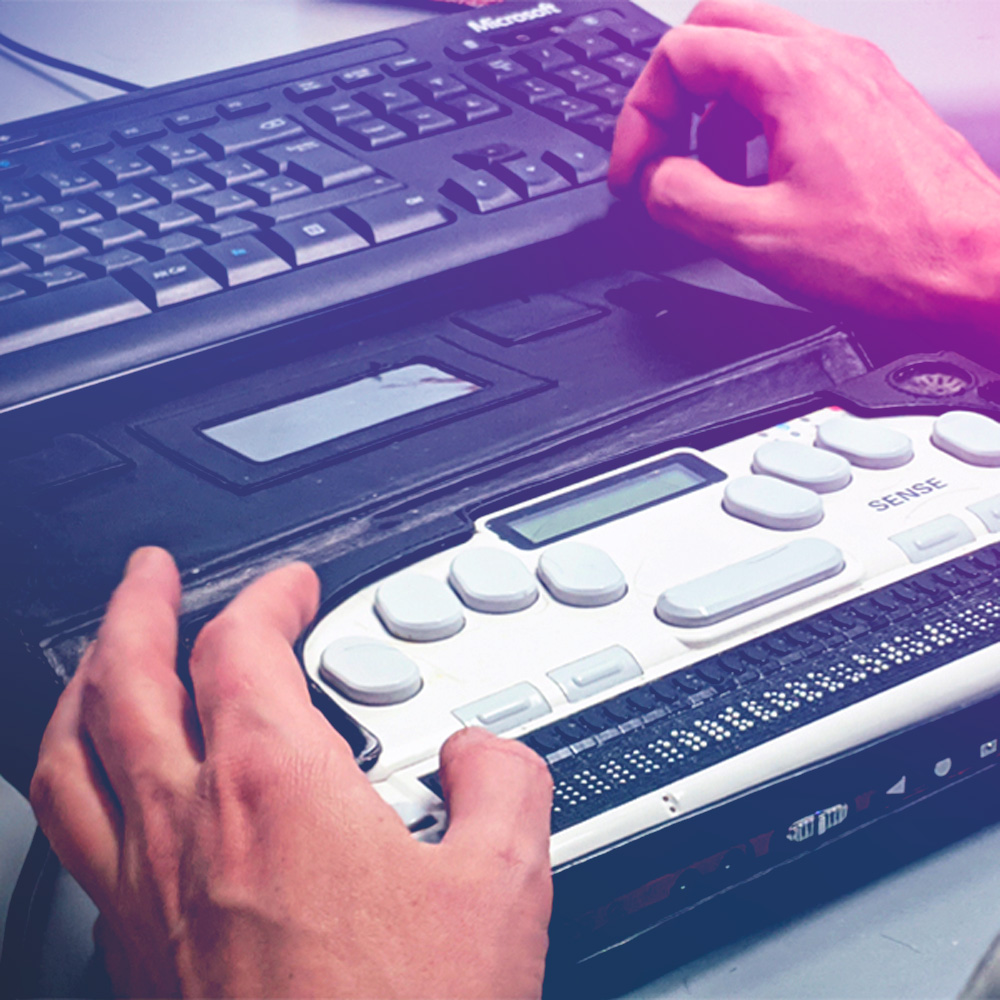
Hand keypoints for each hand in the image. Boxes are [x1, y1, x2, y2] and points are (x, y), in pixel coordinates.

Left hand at [30, 547, 552, 997]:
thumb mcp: (503, 884)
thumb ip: (502, 782)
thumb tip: (481, 753)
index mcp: (274, 787)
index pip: (243, 645)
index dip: (270, 596)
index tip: (295, 587)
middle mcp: (189, 829)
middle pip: (126, 679)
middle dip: (138, 609)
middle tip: (150, 576)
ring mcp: (144, 895)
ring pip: (73, 759)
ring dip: (86, 689)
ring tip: (101, 662)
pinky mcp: (134, 958)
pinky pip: (78, 844)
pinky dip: (84, 789)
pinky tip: (111, 798)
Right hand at [610, 0, 999, 332]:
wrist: (976, 269)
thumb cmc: (893, 253)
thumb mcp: (755, 238)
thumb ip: (681, 199)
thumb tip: (655, 180)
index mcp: (794, 77)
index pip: (680, 56)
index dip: (639, 118)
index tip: (635, 173)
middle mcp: (830, 57)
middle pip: (717, 28)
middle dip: (673, 92)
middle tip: (662, 152)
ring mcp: (856, 75)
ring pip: (757, 52)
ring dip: (715, 107)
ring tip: (714, 175)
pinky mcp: (872, 103)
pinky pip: (794, 83)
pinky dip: (757, 118)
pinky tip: (761, 177)